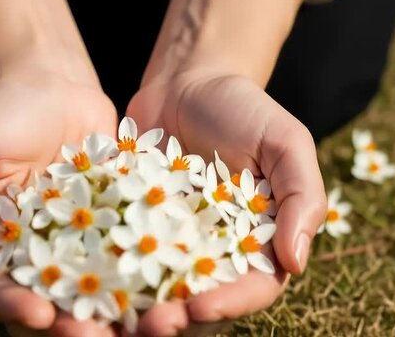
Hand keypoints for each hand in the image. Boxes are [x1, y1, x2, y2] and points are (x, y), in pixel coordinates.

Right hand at [0, 66, 120, 335]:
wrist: (53, 85)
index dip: (10, 308)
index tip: (39, 316)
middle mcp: (30, 253)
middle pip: (43, 302)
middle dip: (66, 325)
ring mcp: (73, 245)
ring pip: (88, 291)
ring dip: (108, 313)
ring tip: (135, 328)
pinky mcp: (111, 228)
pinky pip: (126, 257)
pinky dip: (142, 278)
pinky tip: (164, 292)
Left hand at [127, 72, 326, 334]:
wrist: (187, 82)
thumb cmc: (243, 108)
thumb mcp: (284, 141)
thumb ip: (302, 196)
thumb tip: (296, 262)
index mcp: (258, 238)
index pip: (252, 285)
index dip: (229, 304)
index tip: (199, 309)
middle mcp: (216, 247)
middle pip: (203, 297)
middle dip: (179, 317)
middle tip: (150, 326)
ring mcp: (173, 238)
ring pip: (161, 286)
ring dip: (142, 307)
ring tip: (119, 319)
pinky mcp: (137, 223)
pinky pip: (125, 254)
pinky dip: (112, 273)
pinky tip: (92, 284)